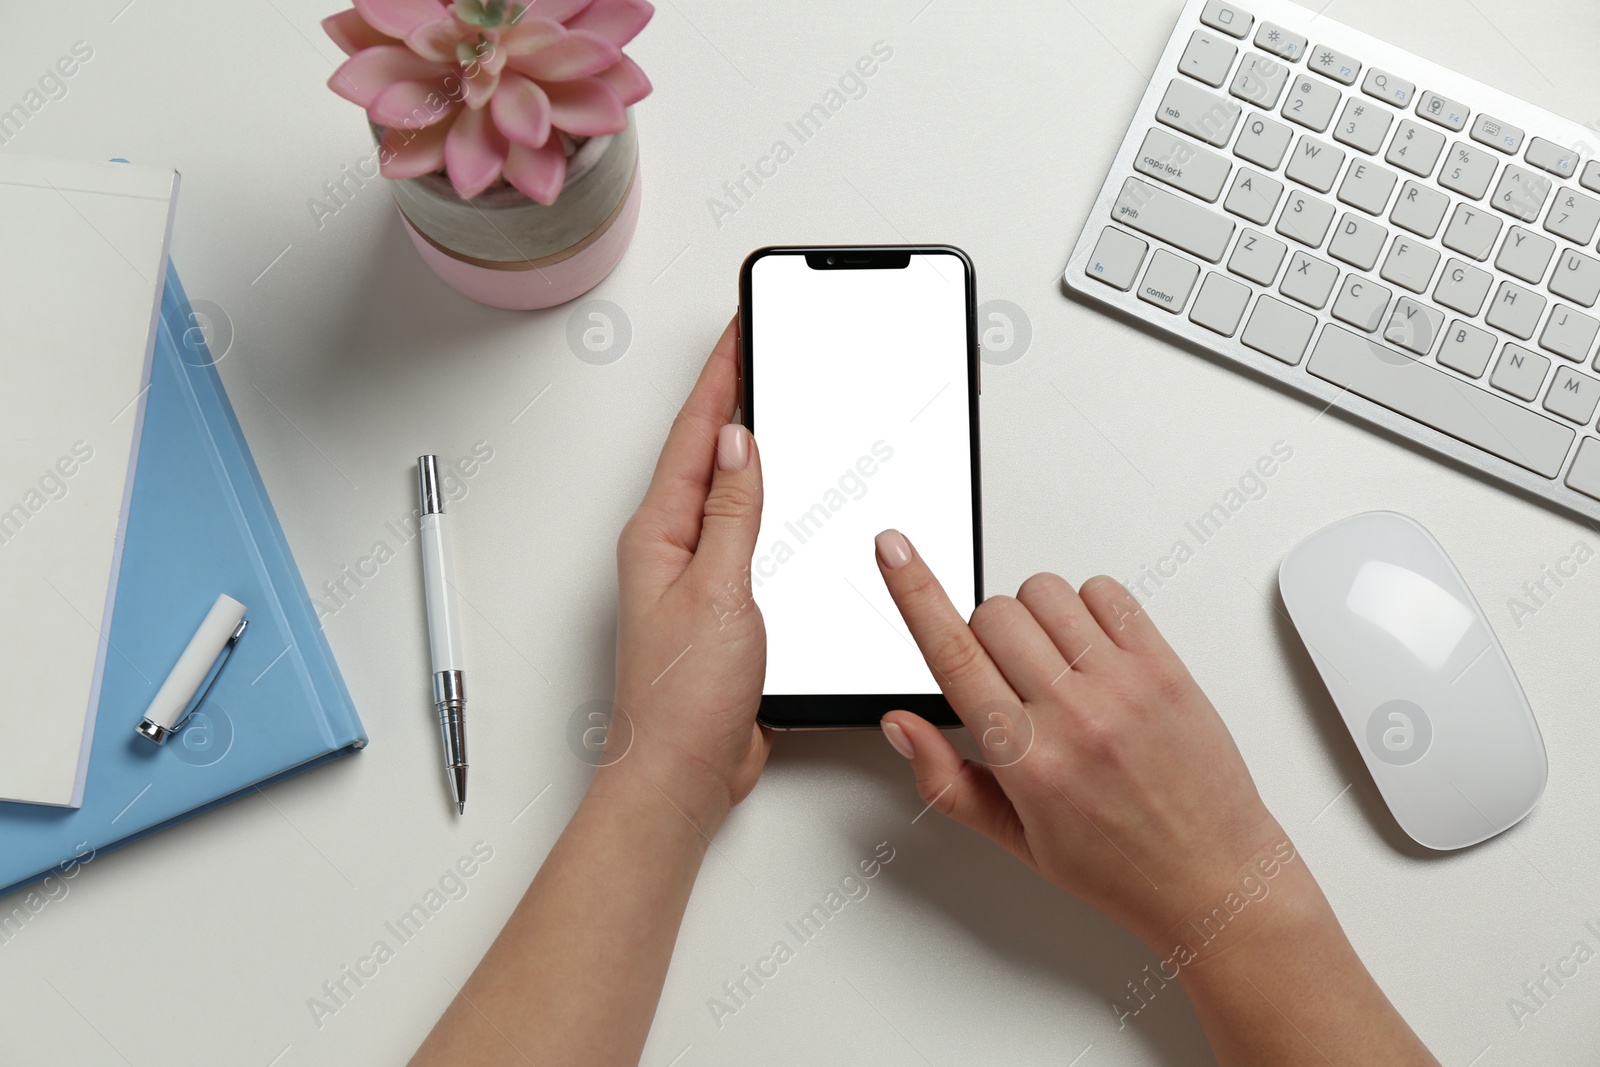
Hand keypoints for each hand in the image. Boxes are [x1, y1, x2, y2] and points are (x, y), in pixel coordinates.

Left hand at [600, 318, 770, 828]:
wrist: (681, 774)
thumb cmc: (682, 698)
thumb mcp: (718, 591)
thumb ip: (734, 515)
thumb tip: (742, 444)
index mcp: (660, 533)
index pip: (696, 435)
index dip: (721, 378)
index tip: (743, 332)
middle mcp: (672, 548)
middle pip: (708, 456)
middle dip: (734, 399)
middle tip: (760, 351)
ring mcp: (696, 576)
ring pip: (730, 496)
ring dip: (754, 452)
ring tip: (777, 405)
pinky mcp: (723, 607)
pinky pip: (747, 539)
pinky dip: (771, 511)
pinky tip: (790, 504)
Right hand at [874, 529, 1287, 951]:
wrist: (1213, 877)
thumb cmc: (1119, 866)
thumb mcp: (1015, 838)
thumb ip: (946, 779)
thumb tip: (901, 726)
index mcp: (1027, 761)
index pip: (952, 653)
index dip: (913, 590)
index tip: (894, 548)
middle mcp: (1074, 716)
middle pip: (994, 613)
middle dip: (985, 634)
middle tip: (1010, 678)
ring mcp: (1124, 686)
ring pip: (1046, 591)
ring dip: (1034, 615)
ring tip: (1055, 663)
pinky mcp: (1165, 667)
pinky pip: (1107, 592)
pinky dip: (1088, 606)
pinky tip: (1093, 651)